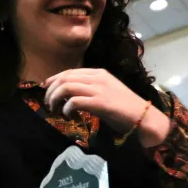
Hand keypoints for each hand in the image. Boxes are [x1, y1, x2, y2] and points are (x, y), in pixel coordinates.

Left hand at [43, 68, 169, 146]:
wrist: (143, 116)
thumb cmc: (125, 108)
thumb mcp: (106, 92)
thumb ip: (90, 90)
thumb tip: (69, 95)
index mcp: (99, 72)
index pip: (70, 71)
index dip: (54, 79)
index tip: (45, 88)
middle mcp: (98, 77)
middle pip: (65, 78)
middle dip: (51, 90)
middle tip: (47, 103)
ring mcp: (99, 89)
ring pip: (66, 87)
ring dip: (55, 99)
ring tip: (54, 109)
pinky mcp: (100, 102)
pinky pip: (74, 101)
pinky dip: (66, 109)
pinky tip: (68, 116)